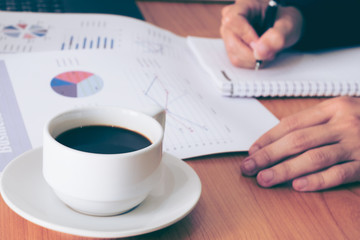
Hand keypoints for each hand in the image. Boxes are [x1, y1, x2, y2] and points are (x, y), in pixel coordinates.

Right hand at [220, 0, 302, 67]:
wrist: (282, 27)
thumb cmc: (283, 21)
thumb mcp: (288, 25)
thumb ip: (277, 36)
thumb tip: (260, 52)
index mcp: (243, 6)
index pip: (234, 22)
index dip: (247, 37)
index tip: (261, 45)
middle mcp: (231, 21)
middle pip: (232, 43)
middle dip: (253, 54)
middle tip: (269, 52)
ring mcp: (229, 36)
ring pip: (235, 56)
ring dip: (253, 60)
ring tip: (267, 52)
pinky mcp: (231, 48)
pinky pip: (237, 61)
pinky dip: (251, 62)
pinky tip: (261, 55)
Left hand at [241, 97, 359, 190]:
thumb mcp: (343, 111)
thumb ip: (316, 122)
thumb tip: (280, 139)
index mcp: (333, 108)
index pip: (290, 124)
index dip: (268, 139)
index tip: (252, 151)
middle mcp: (342, 123)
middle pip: (296, 141)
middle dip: (268, 155)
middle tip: (248, 167)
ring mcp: (356, 143)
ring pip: (312, 157)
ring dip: (285, 169)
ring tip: (265, 179)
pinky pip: (340, 173)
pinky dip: (318, 180)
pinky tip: (299, 186)